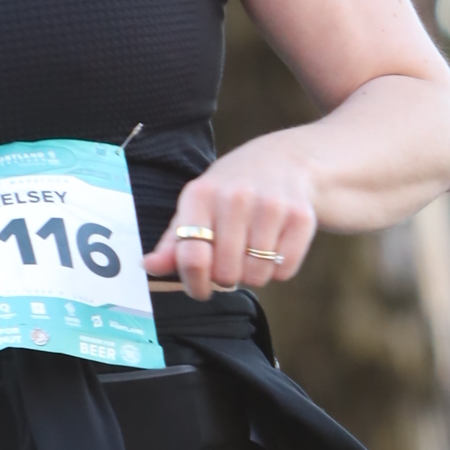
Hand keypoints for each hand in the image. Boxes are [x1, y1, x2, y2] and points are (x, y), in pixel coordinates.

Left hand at [148, 143, 318, 299]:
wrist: (283, 161)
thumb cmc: (228, 194)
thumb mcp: (196, 209)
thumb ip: (173, 243)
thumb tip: (148, 267)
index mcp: (201, 195)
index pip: (192, 256)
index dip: (194, 283)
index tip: (200, 289)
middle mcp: (236, 196)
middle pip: (226, 273)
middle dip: (226, 278)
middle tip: (230, 262)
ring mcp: (271, 205)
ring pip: (257, 275)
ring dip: (252, 275)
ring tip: (250, 253)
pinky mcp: (301, 216)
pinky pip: (285, 271)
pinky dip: (278, 270)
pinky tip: (273, 248)